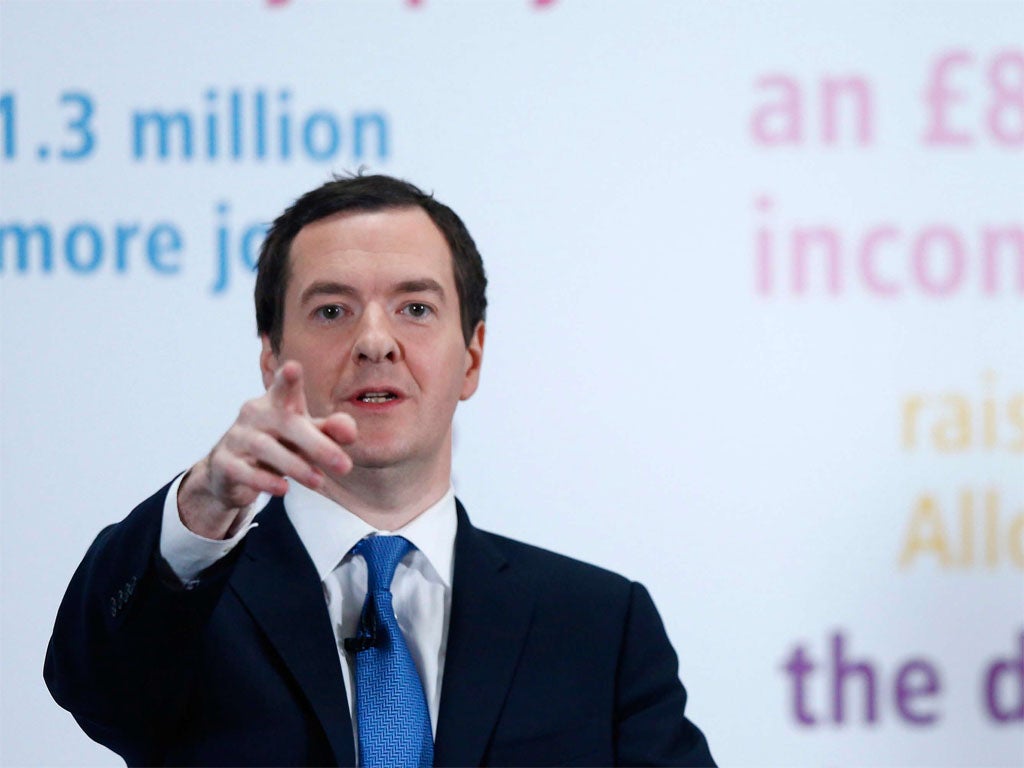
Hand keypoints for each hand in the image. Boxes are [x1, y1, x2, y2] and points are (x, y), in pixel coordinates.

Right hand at [177, 361, 356, 538]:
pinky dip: (265, 481)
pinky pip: (244, 471)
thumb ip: (330, 431)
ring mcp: (237, 437)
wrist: (232, 471)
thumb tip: (351, 431)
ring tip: (319, 483)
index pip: (283, 386)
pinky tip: (283, 490)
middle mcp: (255, 414)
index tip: (293, 367)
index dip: (287, 378)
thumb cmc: (279, 444)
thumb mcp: (307, 435)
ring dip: (296, 467)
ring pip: (266, 448)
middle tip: (345, 466)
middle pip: (287, 424)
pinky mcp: (224, 463)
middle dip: (317, 445)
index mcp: (277, 402)